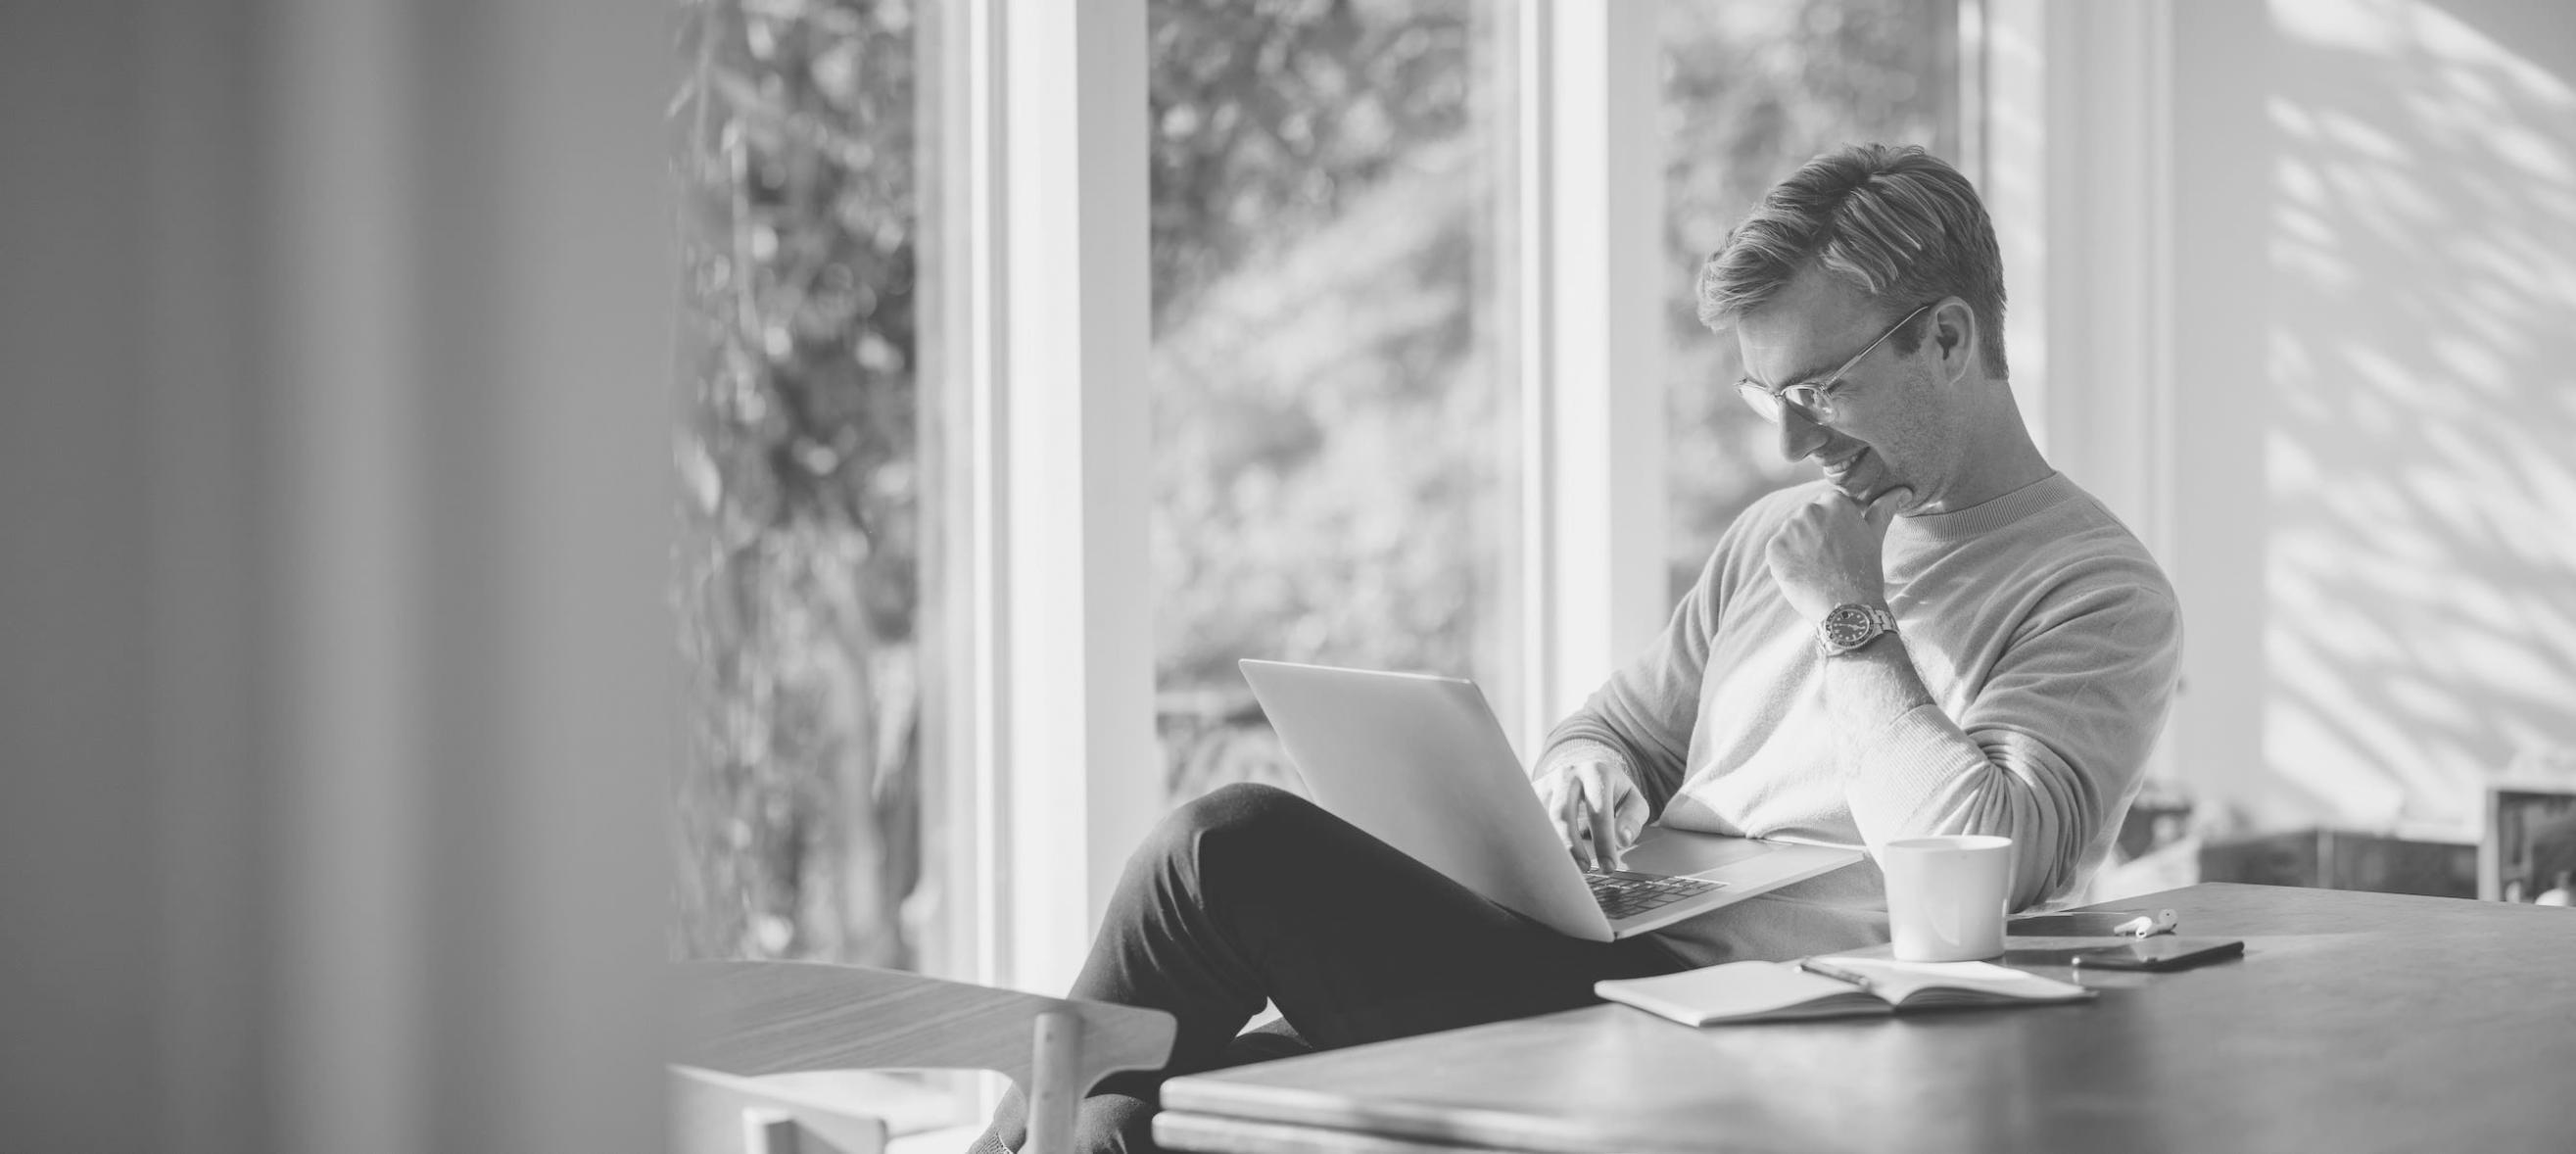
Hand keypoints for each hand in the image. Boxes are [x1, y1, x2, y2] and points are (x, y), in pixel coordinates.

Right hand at [1533, 760, 1648, 871]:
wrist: (1588, 771)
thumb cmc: (1613, 792)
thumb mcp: (1632, 801)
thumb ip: (1633, 819)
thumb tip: (1622, 840)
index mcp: (1597, 773)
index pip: (1599, 811)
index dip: (1603, 842)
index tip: (1608, 868)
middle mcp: (1568, 774)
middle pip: (1562, 813)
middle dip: (1571, 846)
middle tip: (1583, 870)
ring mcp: (1546, 782)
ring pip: (1541, 818)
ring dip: (1551, 846)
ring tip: (1565, 868)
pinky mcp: (1532, 792)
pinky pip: (1529, 819)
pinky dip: (1536, 840)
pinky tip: (1547, 857)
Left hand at [1765, 487, 1906, 621]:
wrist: (1847, 607)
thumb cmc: (1864, 571)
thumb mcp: (1875, 536)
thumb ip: (1884, 508)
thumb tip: (1903, 491)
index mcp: (1835, 502)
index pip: (1829, 505)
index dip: (1835, 526)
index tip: (1842, 543)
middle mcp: (1809, 509)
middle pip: (1809, 518)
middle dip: (1816, 534)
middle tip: (1831, 559)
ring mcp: (1789, 528)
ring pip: (1792, 533)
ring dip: (1800, 546)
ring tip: (1818, 568)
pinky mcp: (1774, 548)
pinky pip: (1778, 550)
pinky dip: (1786, 561)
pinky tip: (1803, 574)